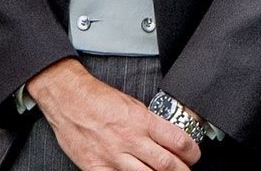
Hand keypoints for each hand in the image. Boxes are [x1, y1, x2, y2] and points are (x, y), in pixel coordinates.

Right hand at [27, 59, 200, 170]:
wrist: (67, 98)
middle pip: (167, 165)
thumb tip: (168, 139)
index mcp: (141, 120)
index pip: (178, 141)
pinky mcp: (96, 167)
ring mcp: (113, 156)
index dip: (192, 153)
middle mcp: (129, 139)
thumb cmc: (96, 99)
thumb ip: (149, 123)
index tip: (193, 156)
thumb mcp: (131, 104)